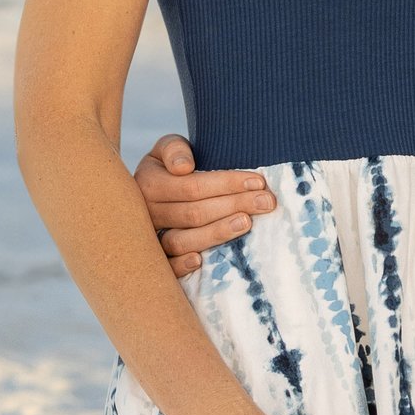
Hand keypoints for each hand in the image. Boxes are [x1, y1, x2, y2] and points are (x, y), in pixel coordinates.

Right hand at [136, 134, 275, 279]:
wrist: (153, 189)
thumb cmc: (170, 167)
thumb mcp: (168, 148)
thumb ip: (174, 149)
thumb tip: (183, 167)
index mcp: (148, 183)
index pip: (191, 187)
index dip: (226, 184)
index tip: (258, 181)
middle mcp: (147, 213)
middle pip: (193, 213)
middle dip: (234, 206)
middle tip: (266, 202)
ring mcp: (149, 238)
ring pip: (180, 241)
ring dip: (216, 233)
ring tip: (246, 223)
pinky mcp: (155, 258)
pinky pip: (165, 267)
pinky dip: (180, 265)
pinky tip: (200, 261)